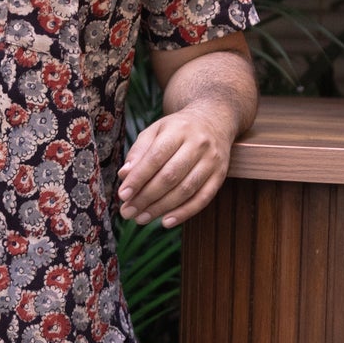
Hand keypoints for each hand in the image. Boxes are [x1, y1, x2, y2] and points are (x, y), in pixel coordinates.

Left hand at [116, 104, 237, 228]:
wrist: (214, 120)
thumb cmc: (177, 130)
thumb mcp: (155, 131)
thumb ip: (138, 152)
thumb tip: (124, 175)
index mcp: (178, 130)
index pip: (155, 157)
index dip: (138, 178)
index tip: (123, 195)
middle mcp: (198, 144)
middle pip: (170, 176)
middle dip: (146, 197)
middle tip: (128, 212)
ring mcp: (212, 160)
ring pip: (186, 190)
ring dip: (161, 208)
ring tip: (141, 218)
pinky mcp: (220, 175)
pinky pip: (203, 198)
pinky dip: (184, 213)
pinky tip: (166, 222)